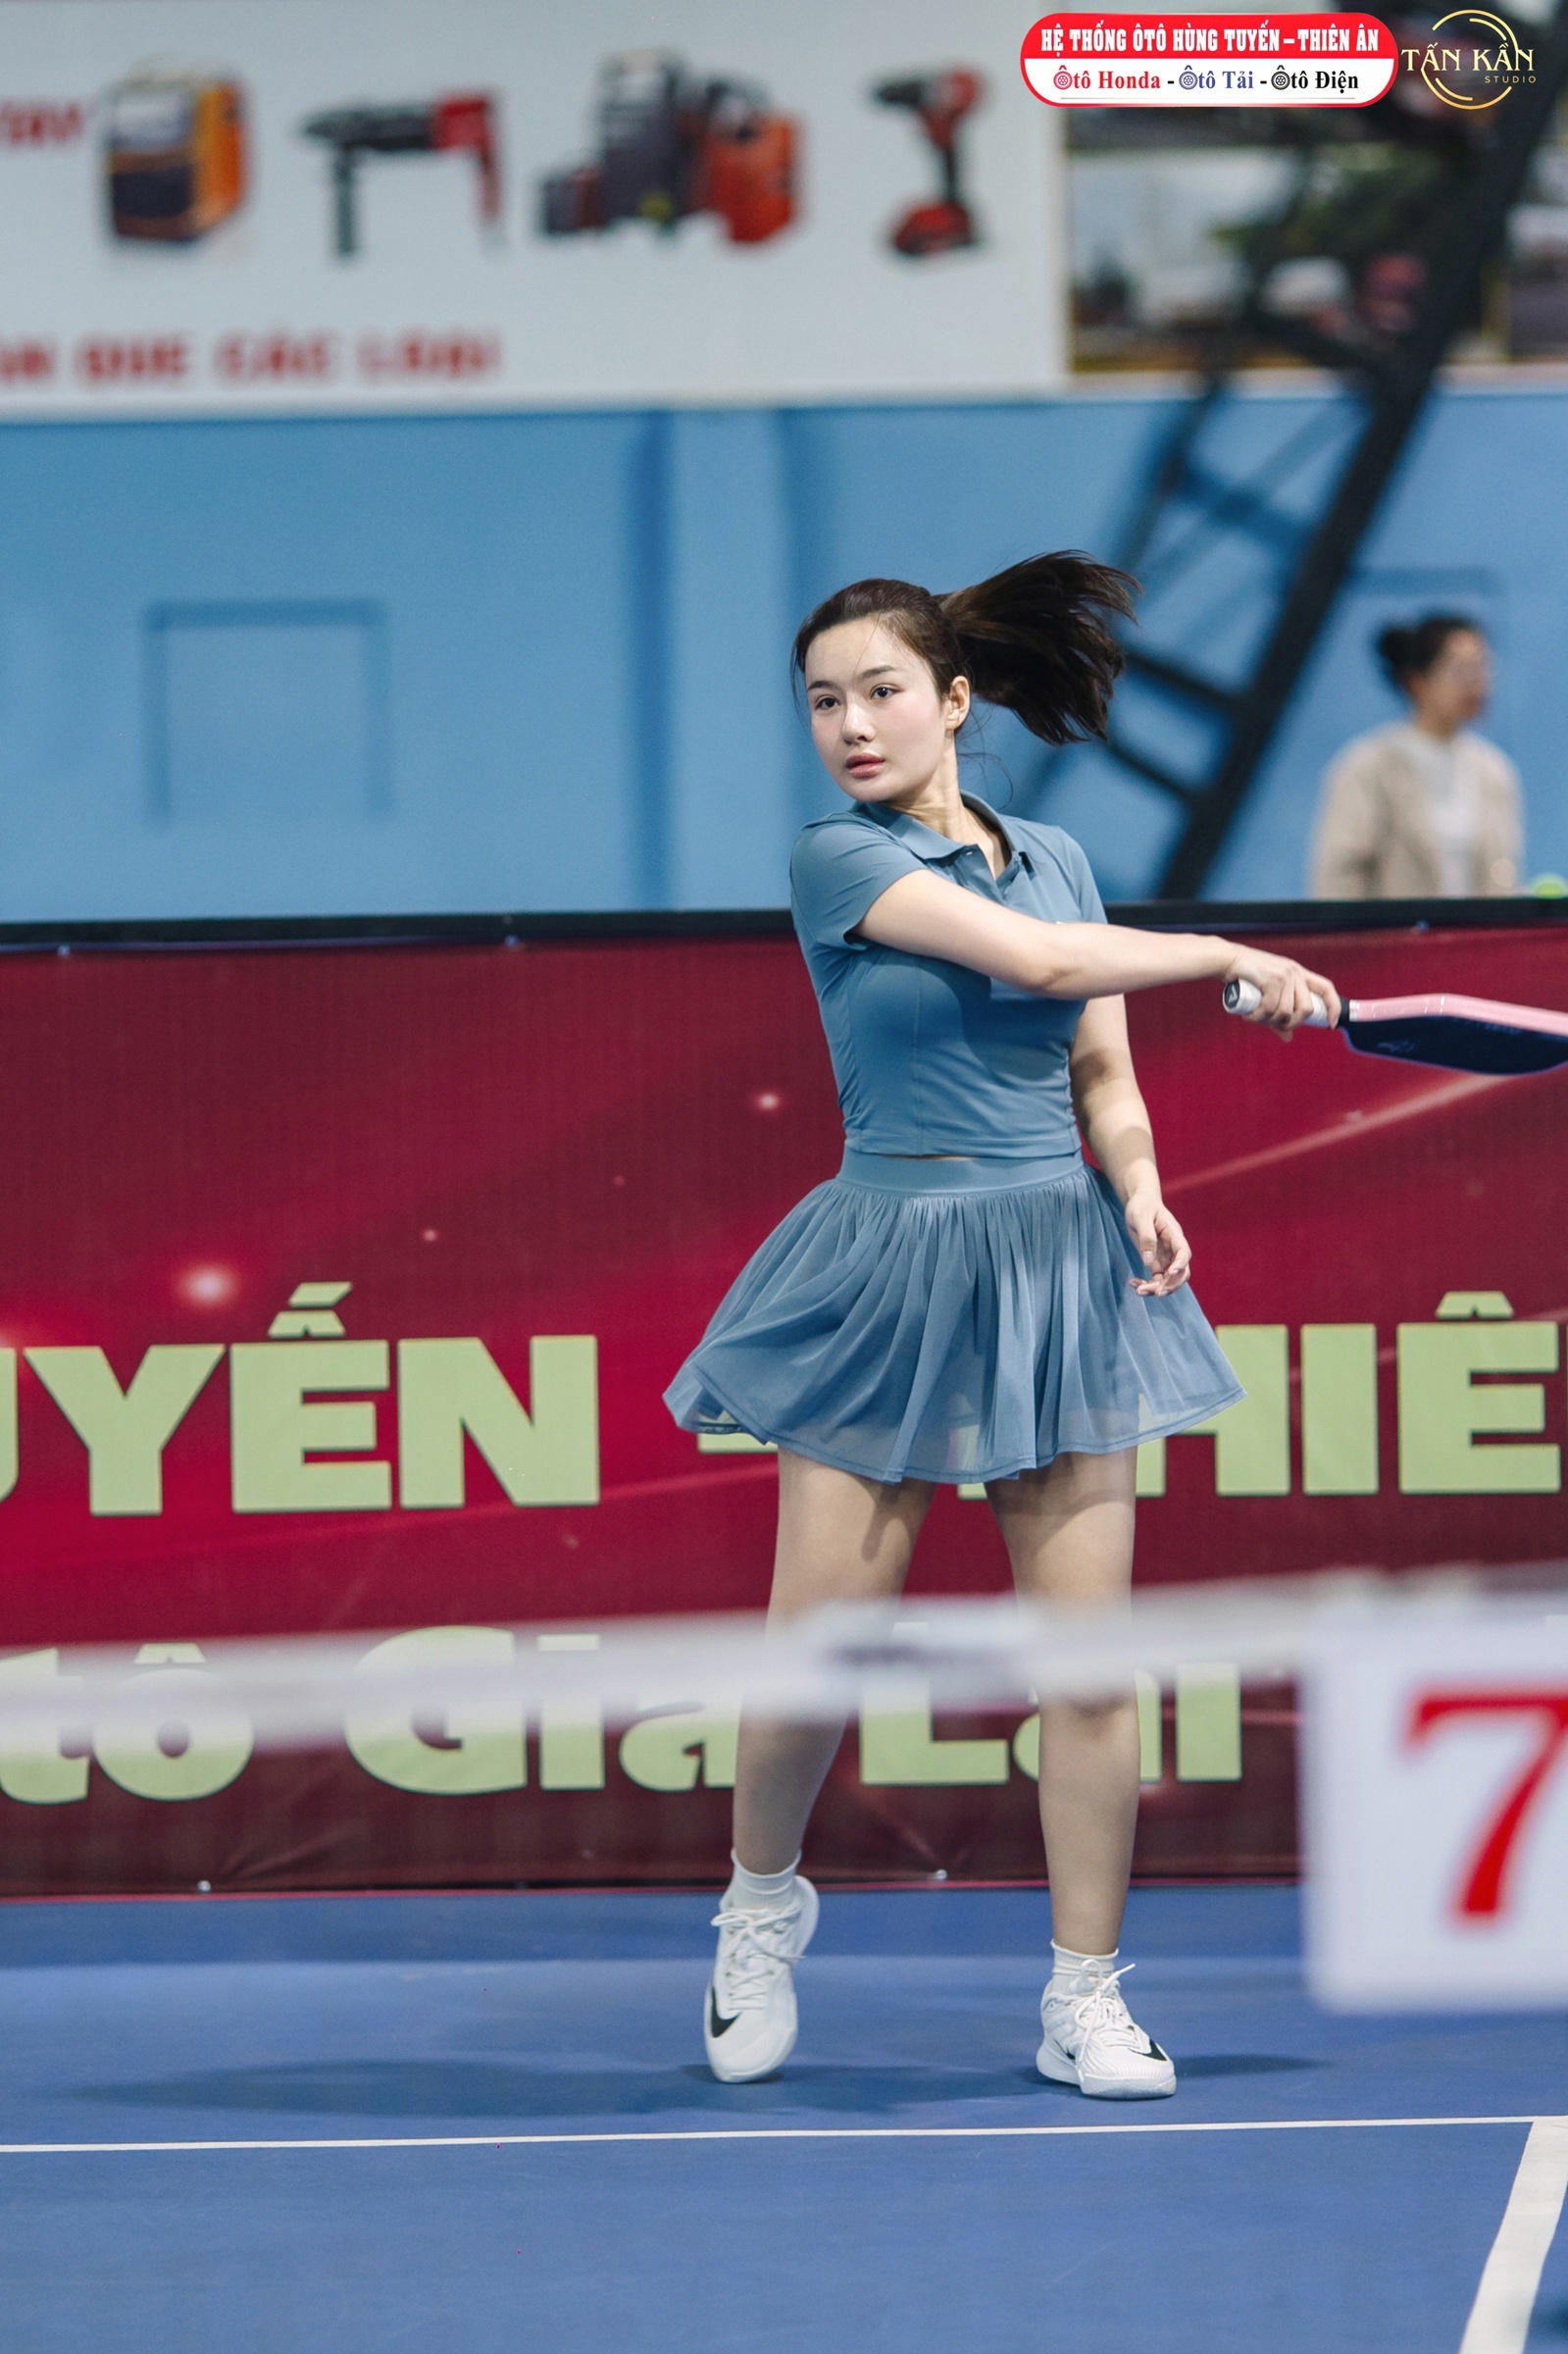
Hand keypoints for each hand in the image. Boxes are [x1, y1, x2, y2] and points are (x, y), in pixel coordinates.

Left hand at [1125, 1188, 1190, 1295]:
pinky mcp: (1156, 1262)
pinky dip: (1147, 1285)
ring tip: (1139, 1292)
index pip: (1183, 1253)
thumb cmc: (1142, 1206)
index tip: (1170, 1272)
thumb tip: (1148, 1262)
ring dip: (1157, 1289)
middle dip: (1171, 1285)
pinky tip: (1133, 1283)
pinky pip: (1156, 1279)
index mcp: (1174, 1235)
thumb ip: (1146, 1237)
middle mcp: (1173, 1249)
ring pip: (1169, 1280)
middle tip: (1155, 1292)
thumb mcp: (1141, 1217)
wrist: (1140, 1203)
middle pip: (1181, 1272)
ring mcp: (1166, 1257)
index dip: (1180, 1264)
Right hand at [1222, 946, 1340, 1036]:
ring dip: (1269, 1021)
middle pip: (1307, 1008)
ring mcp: (1285, 974)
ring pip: (1286, 1011)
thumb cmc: (1248, 977)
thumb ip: (1279, 1016)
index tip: (1330, 1024)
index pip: (1327, 988)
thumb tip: (1288, 1038)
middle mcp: (1295, 973)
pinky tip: (1249, 1015)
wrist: (1229, 959)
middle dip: (1292, 1023)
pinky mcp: (1272, 978)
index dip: (1333, 1007)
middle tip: (1273, 1023)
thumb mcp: (1268, 995)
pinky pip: (1271, 1008)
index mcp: (1300, 974)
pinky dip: (1259, 1017)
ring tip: (1255, 1017)